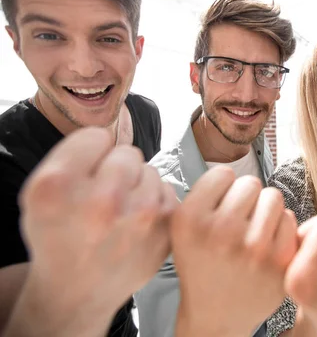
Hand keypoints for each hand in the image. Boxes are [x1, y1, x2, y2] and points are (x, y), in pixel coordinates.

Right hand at [6, 127, 174, 336]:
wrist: (78, 290)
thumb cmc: (60, 235)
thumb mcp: (40, 192)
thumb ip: (74, 154)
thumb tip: (115, 135)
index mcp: (60, 186)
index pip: (96, 137)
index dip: (91, 155)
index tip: (85, 175)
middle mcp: (101, 201)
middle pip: (127, 152)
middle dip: (116, 169)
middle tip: (104, 197)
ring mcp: (139, 217)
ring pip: (150, 170)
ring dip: (138, 185)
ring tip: (119, 212)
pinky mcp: (165, 230)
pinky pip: (167, 190)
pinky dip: (155, 202)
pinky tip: (137, 222)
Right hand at [171, 166, 297, 336]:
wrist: (216, 315)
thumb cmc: (201, 265)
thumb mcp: (182, 229)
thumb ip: (203, 194)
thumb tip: (233, 166)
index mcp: (190, 220)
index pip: (223, 174)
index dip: (223, 190)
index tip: (219, 208)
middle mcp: (220, 231)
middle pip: (251, 183)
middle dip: (246, 199)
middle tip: (239, 222)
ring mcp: (253, 248)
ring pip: (273, 197)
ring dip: (266, 211)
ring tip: (253, 232)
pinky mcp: (279, 261)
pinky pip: (290, 219)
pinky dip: (281, 229)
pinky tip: (267, 246)